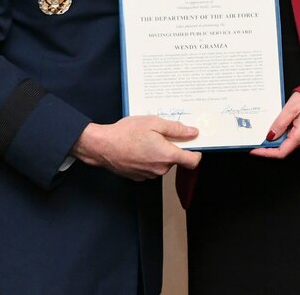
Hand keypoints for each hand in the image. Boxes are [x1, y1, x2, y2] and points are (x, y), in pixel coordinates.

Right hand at [71, 116, 201, 180]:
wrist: (103, 146)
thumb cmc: (126, 133)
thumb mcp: (153, 123)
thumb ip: (176, 129)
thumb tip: (193, 132)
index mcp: (167, 155)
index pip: (193, 161)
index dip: (196, 152)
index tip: (192, 144)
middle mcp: (160, 169)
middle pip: (175, 159)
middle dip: (171, 147)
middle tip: (158, 134)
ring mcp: (149, 175)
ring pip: (162, 163)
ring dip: (158, 153)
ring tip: (145, 140)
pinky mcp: (140, 177)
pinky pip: (150, 167)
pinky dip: (148, 159)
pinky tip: (138, 148)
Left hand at [250, 92, 299, 158]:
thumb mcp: (290, 108)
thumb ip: (280, 124)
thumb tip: (270, 137)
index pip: (281, 152)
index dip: (266, 153)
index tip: (254, 150)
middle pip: (282, 149)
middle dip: (268, 146)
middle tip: (255, 140)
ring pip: (286, 144)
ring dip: (274, 141)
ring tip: (263, 133)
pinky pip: (290, 138)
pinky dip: (280, 136)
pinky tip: (274, 129)